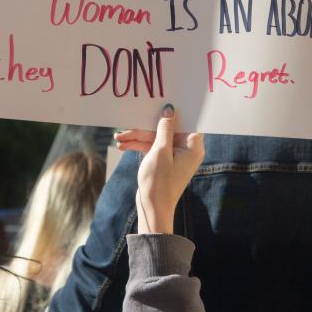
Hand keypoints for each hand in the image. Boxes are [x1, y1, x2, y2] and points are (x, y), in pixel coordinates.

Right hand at [115, 104, 204, 234]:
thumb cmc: (159, 182)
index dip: (174, 111)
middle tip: (126, 127)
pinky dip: (139, 145)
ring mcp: (175, 155)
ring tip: (118, 139)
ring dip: (137, 137)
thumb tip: (170, 110)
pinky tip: (123, 145)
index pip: (186, 120)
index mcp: (192, 146)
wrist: (152, 209)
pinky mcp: (164, 161)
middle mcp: (186, 149)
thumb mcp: (160, 151)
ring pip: (156, 138)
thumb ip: (165, 128)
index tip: (160, 102)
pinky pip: (153, 147)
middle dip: (144, 128)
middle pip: (166, 129)